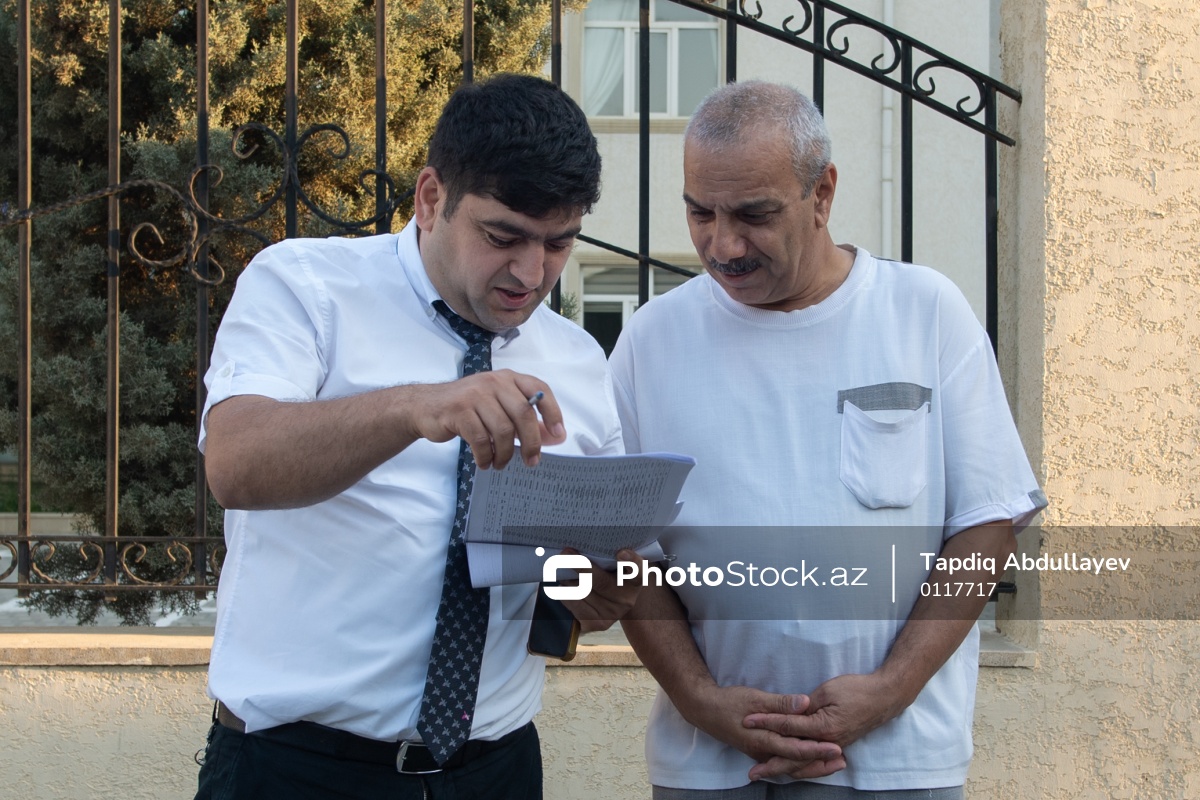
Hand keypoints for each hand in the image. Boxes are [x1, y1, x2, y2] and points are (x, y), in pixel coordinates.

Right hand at [408, 370, 565, 468]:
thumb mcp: (498, 408)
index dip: (553, 412)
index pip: (539, 389)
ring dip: (504, 454)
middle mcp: (494, 381)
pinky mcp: (458, 410)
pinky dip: (485, 456)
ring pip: (502, 430)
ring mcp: (475, 394)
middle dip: (531, 443)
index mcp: (508, 378)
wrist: (426, 407)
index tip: (558, 435)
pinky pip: (480, 439)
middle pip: (523, 414)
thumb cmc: (467, 409)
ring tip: (500, 464)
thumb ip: (525, 420)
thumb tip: (555, 437)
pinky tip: (484, 462)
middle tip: (531, 461)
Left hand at [560, 549, 642, 632]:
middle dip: (580, 566)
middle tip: (566, 553)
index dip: (631, 561)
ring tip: (566, 571)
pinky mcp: (595, 624)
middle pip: (600, 582)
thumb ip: (608, 555)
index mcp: (635, 580)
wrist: (611, 602)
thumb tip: (583, 547)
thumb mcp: (616, 564)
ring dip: (568, 579)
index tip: (621, 553)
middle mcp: (626, 600)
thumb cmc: (611, 575)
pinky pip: (572, 602)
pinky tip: (566, 586)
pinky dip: (564, 592)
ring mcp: (611, 614)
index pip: (637, 571)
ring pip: (581, 591)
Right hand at [684, 685, 844, 780]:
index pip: (796, 749)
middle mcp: (763, 751)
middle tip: (842, 761)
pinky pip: (783, 760)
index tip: (837, 748)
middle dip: (820, 764)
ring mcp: (761, 753)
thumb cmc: (728, 702)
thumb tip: (804, 704)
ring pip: (790, 765)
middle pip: (796, 764)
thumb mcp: (755, 698)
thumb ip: (781, 703)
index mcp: (763, 739)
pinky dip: (799, 761)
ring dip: (812, 764)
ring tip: (833, 762)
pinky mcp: (759, 749)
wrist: (704, 710)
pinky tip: (810, 758)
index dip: (817, 749)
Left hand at [742, 672, 907, 775]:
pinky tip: (790, 768)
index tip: (747, 721)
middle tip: (752, 772)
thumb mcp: (827, 691)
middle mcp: (827, 743)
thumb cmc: (856, 690)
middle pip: (794, 757)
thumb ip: (806, 705)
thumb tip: (789, 714)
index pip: (788, 726)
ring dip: (784, 769)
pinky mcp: (836, 745)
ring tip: (765, 773)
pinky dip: (801, 767)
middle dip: (771, 764)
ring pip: (805, 764)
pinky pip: (815, 762)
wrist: (884, 697)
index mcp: (823, 727)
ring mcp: (833, 747)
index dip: (766, 722)